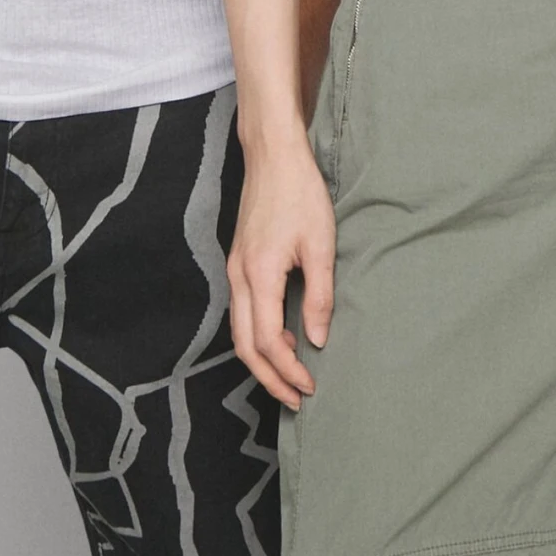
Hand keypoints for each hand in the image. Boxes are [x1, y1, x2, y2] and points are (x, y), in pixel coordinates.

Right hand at [228, 132, 336, 408]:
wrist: (273, 156)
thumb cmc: (300, 194)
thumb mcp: (320, 245)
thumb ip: (319, 296)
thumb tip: (318, 341)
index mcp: (259, 275)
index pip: (269, 341)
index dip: (289, 370)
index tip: (310, 386)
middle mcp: (239, 277)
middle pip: (245, 346)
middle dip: (270, 378)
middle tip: (297, 399)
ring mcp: (235, 270)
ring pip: (239, 332)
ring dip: (263, 360)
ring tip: (291, 377)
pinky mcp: (239, 262)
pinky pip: (243, 312)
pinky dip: (259, 336)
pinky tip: (285, 337)